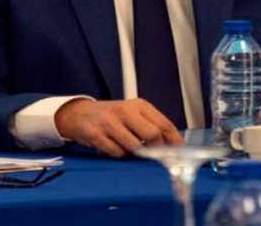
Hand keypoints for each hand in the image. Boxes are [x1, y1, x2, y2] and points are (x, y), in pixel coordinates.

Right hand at [54, 98, 183, 157]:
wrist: (80, 114)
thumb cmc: (112, 116)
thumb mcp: (133, 114)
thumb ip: (152, 126)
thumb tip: (173, 145)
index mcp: (138, 105)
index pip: (164, 124)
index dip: (174, 141)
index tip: (181, 152)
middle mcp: (125, 111)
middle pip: (152, 135)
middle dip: (156, 149)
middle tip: (154, 156)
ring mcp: (110, 122)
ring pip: (134, 147)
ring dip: (134, 153)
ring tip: (128, 147)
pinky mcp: (96, 134)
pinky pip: (116, 152)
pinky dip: (118, 154)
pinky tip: (113, 146)